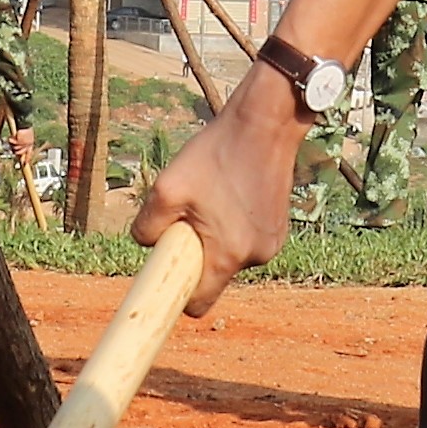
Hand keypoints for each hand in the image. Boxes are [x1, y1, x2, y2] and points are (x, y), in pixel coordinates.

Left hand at [130, 80, 303, 313]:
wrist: (265, 123)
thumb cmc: (216, 154)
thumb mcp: (166, 188)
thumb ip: (147, 226)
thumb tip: (147, 243)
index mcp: (228, 255)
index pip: (199, 304)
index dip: (179, 297)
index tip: (167, 281)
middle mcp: (256, 256)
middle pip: (214, 276)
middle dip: (197, 255)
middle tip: (190, 215)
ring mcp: (272, 242)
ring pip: (230, 255)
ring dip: (216, 237)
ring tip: (214, 195)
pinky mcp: (279, 227)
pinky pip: (246, 239)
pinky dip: (234, 226)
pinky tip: (232, 191)